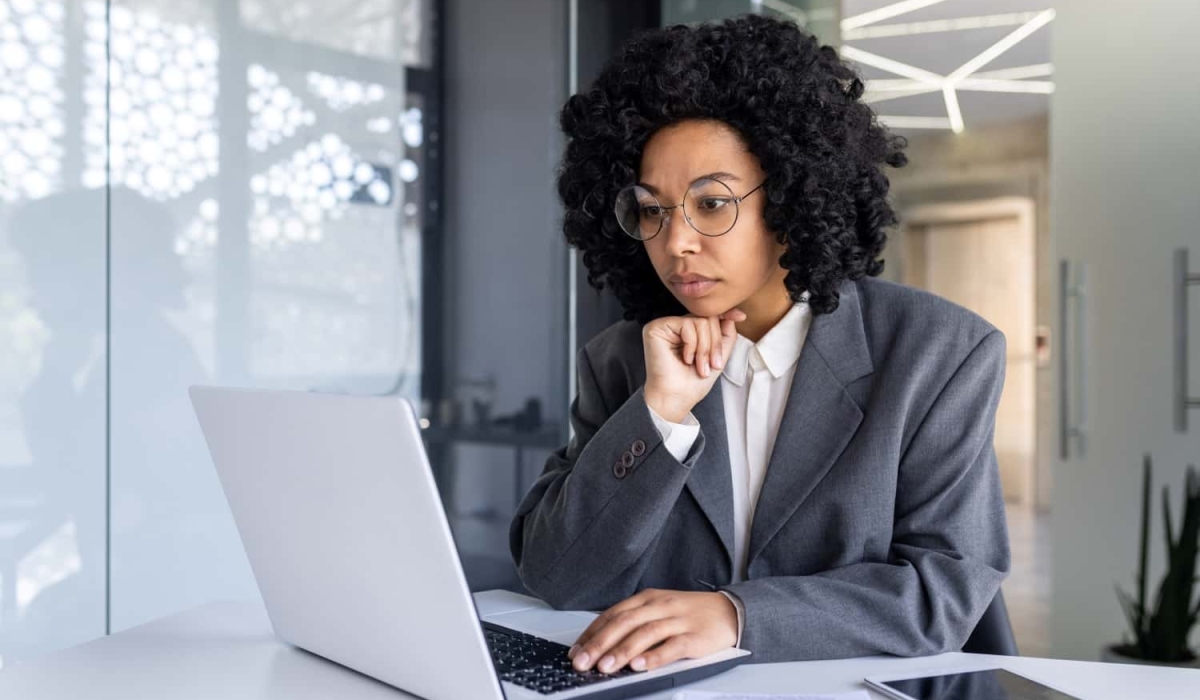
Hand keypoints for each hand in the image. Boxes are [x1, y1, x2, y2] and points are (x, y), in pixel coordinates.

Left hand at [566, 589, 737, 673]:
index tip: (575, 651)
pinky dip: (655, 656)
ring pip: (645, 633)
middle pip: (625, 623)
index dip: (592, 633)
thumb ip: (634, 623)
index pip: (613, 614)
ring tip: (605, 667)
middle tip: (582, 662)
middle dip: (600, 643)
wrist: (730, 610)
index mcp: (647, 598)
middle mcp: (660, 605)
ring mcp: (678, 620)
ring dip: (622, 651)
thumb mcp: (659, 610)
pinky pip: (673, 646)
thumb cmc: (689, 614)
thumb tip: (601, 645)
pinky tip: (640, 666)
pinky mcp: (695, 636)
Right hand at [643, 309, 745, 422]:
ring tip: (700, 366)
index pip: (708, 317)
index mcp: (686, 332)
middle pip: (707, 318)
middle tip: (713, 365)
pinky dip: (693, 345)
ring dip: (705, 348)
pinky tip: (686, 359)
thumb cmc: (692, 383)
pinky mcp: (656, 327)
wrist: (676, 398)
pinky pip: (687, 325)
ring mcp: (665, 325)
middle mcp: (674, 326)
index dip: (725, 315)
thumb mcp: (717, 356)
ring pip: (700, 321)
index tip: (741, 317)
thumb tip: (734, 315)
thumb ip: (726, 335)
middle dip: (715, 343)